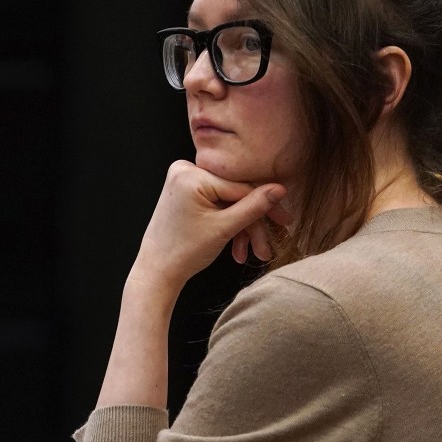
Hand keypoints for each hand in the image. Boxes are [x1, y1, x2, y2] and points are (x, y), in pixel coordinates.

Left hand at [132, 160, 292, 293]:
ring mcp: (185, 180)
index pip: (241, 187)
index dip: (266, 206)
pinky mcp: (187, 191)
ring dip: (242, 228)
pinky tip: (237, 248)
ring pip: (229, 202)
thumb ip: (254, 207)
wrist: (156, 271)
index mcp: (191, 174)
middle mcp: (185, 169)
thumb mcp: (224, 229)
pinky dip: (228, 224)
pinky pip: (217, 204)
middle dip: (253, 224)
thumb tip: (280, 189)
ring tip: (253, 253)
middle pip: (235, 194)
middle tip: (270, 243)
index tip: (285, 220)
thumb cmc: (183, 252)